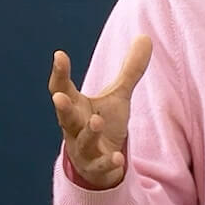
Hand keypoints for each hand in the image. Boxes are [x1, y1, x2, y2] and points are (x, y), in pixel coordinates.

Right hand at [48, 35, 152, 188]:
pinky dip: (108, 162)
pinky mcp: (95, 167)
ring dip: (89, 131)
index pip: (61, 88)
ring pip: (82, 140)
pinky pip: (101, 165)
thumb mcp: (118, 96)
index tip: (59, 54)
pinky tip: (119, 159)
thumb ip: (130, 70)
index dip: (59, 73)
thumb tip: (145, 36)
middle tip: (59, 97)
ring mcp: (83, 149)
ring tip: (97, 121)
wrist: (100, 164)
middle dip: (62, 107)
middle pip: (65, 116)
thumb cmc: (103, 124)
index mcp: (75, 107)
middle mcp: (73, 127)